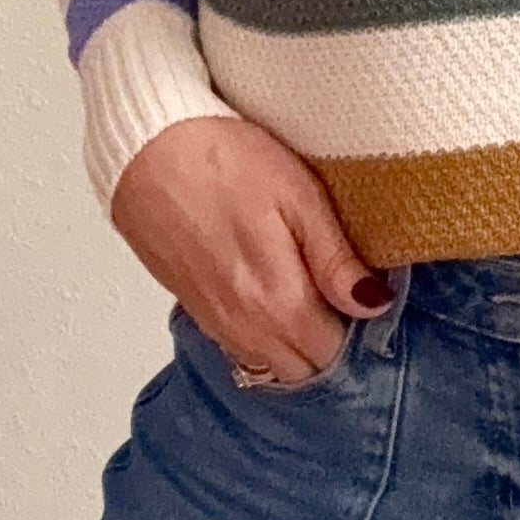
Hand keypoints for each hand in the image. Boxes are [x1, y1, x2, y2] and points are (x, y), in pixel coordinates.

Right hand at [109, 114, 392, 384]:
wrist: (145, 150)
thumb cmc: (226, 162)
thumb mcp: (298, 195)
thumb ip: (335, 258)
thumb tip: (373, 304)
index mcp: (278, 303)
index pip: (333, 353)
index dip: (357, 327)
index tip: (366, 292)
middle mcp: (245, 328)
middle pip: (302, 369)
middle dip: (328, 343)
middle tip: (340, 291)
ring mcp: (214, 323)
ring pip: (268, 364)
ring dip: (294, 344)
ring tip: (309, 290)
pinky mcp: (193, 308)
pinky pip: (239, 346)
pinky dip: (262, 336)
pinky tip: (269, 293)